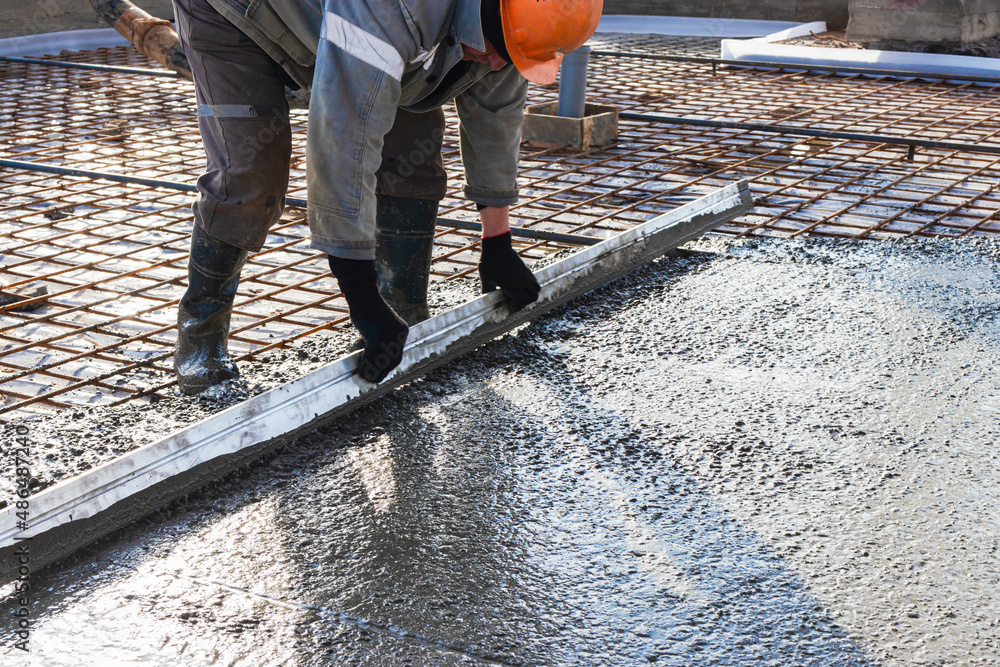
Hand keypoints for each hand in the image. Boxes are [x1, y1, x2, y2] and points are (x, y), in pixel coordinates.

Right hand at [328, 256, 408, 382]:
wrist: (363, 294)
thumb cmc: (368, 308)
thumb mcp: (379, 324)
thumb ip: (380, 338)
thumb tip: (373, 355)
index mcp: (403, 330)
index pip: (399, 353)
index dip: (390, 365)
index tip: (383, 372)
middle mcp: (399, 334)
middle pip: (394, 359)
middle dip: (384, 371)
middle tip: (374, 379)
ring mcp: (389, 335)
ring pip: (382, 360)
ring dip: (373, 370)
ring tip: (365, 377)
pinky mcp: (376, 335)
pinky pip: (370, 355)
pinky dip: (365, 364)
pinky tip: (360, 370)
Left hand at [478, 232, 540, 310]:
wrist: (497, 246)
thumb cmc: (490, 262)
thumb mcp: (486, 278)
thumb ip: (487, 291)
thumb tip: (484, 300)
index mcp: (514, 286)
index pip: (524, 302)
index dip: (518, 306)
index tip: (510, 305)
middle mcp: (523, 281)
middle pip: (534, 297)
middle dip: (527, 301)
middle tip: (516, 300)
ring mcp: (526, 275)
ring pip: (537, 288)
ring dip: (531, 293)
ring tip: (520, 293)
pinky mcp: (526, 269)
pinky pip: (534, 281)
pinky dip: (531, 286)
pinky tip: (520, 284)